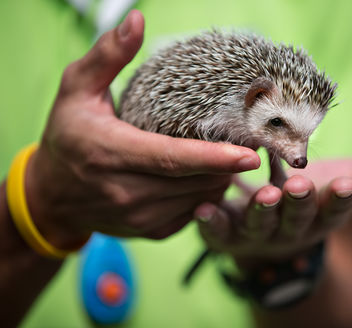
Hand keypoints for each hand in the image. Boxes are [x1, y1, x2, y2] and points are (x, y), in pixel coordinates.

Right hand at [24, 10, 259, 248]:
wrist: (51, 196)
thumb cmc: (67, 137)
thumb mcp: (76, 90)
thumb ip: (107, 56)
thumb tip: (137, 19)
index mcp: (111, 154)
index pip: (172, 159)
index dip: (214, 158)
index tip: (249, 155)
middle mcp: (126, 192)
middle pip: (194, 182)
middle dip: (227, 166)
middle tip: (248, 143)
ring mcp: (139, 217)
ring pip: (198, 199)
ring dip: (220, 180)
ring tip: (228, 158)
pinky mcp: (149, 231)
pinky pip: (193, 214)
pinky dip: (206, 196)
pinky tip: (205, 178)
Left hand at [194, 141, 351, 265]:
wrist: (277, 222)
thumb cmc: (317, 196)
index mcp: (323, 215)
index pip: (338, 208)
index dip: (342, 198)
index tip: (347, 182)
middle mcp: (292, 229)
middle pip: (298, 218)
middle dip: (299, 204)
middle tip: (299, 186)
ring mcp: (259, 235)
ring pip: (261, 226)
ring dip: (262, 212)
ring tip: (262, 195)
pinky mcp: (228, 234)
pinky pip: (220, 232)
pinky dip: (212, 223)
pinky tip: (205, 209)